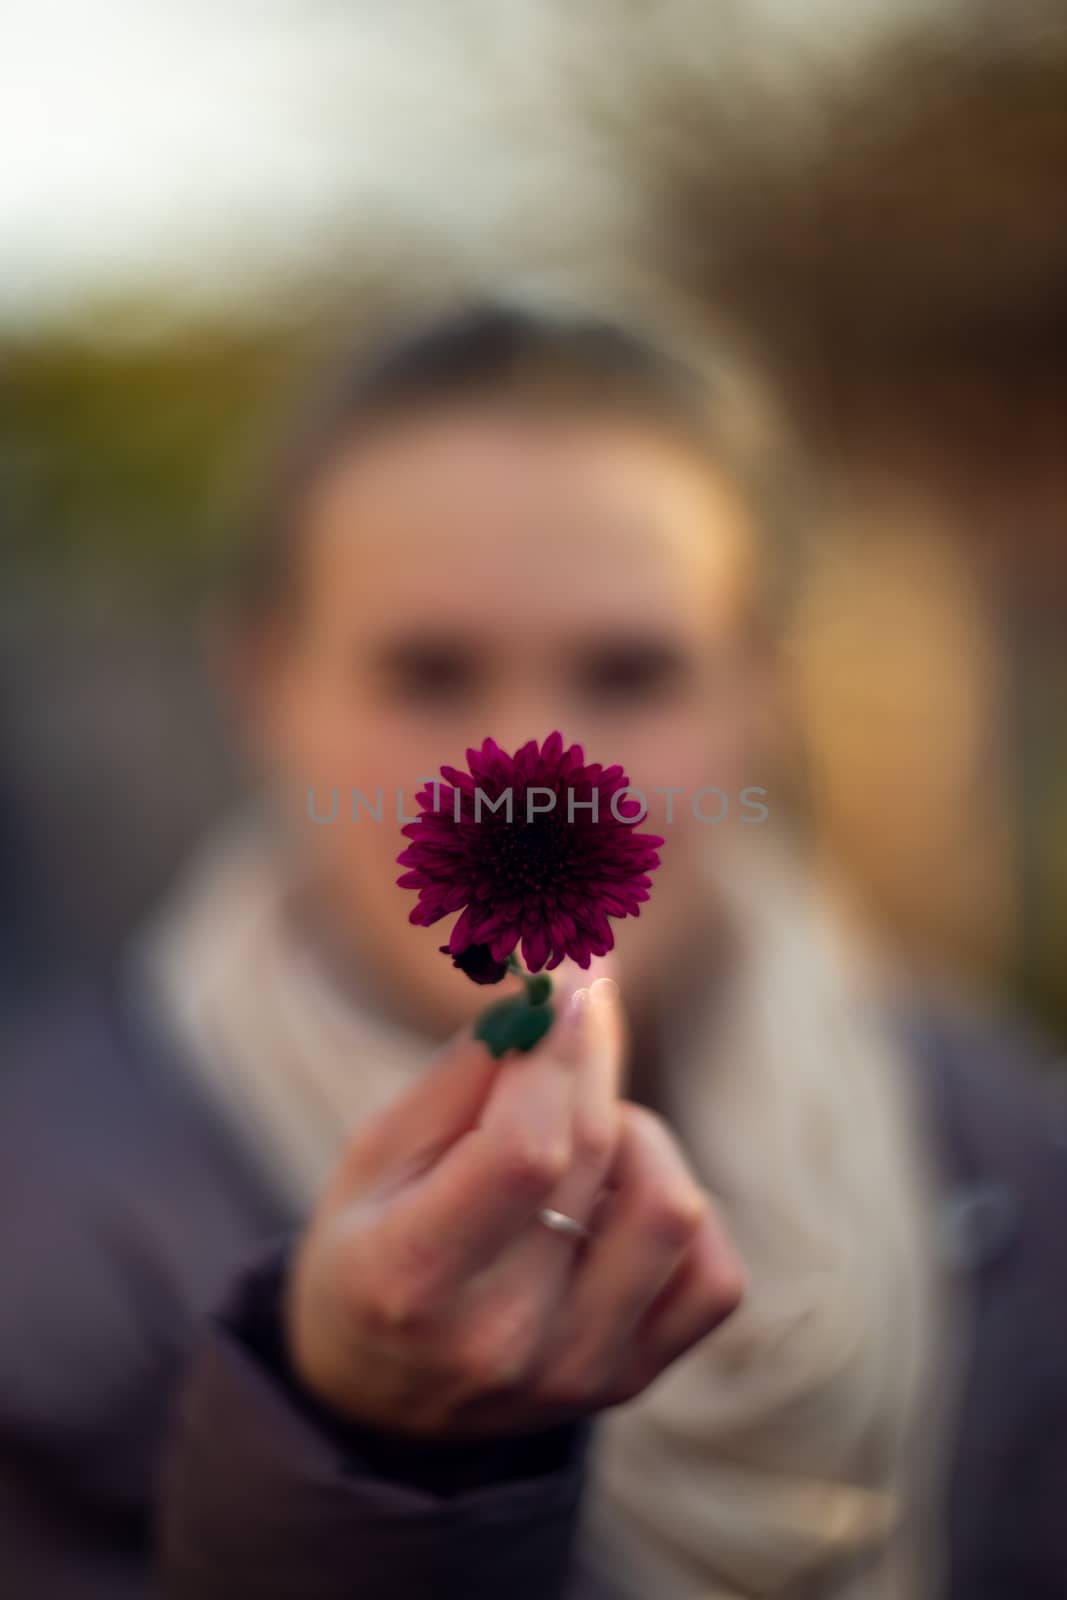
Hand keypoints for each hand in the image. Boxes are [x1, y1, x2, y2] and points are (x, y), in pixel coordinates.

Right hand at [286, 967, 742, 1436]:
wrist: (381, 1398)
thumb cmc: (372, 1246)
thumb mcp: (378, 1154)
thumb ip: (466, 1071)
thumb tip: (556, 988)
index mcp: (410, 1278)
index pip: (525, 1149)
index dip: (557, 1048)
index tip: (566, 976)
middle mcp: (500, 1336)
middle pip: (593, 1153)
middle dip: (592, 1051)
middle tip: (579, 998)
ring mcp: (576, 1369)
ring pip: (671, 1205)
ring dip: (635, 1137)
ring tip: (583, 1134)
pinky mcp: (630, 1379)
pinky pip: (714, 1272)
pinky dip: (679, 1210)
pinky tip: (620, 1197)